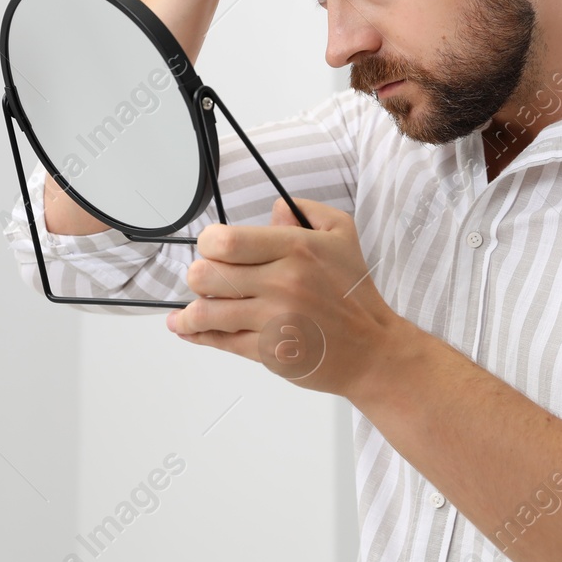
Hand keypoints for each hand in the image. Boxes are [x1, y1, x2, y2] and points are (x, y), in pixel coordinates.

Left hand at [167, 196, 413, 398]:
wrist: (373, 349)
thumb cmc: (354, 294)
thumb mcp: (342, 235)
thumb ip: (305, 212)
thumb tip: (272, 210)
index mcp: (297, 249)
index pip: (226, 241)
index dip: (209, 243)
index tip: (213, 249)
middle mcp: (283, 283)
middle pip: (207, 275)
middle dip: (199, 276)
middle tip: (207, 279)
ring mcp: (275, 320)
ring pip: (206, 312)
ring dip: (191, 311)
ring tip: (189, 311)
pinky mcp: (270, 352)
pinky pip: (221, 342)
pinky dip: (198, 335)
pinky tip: (188, 329)